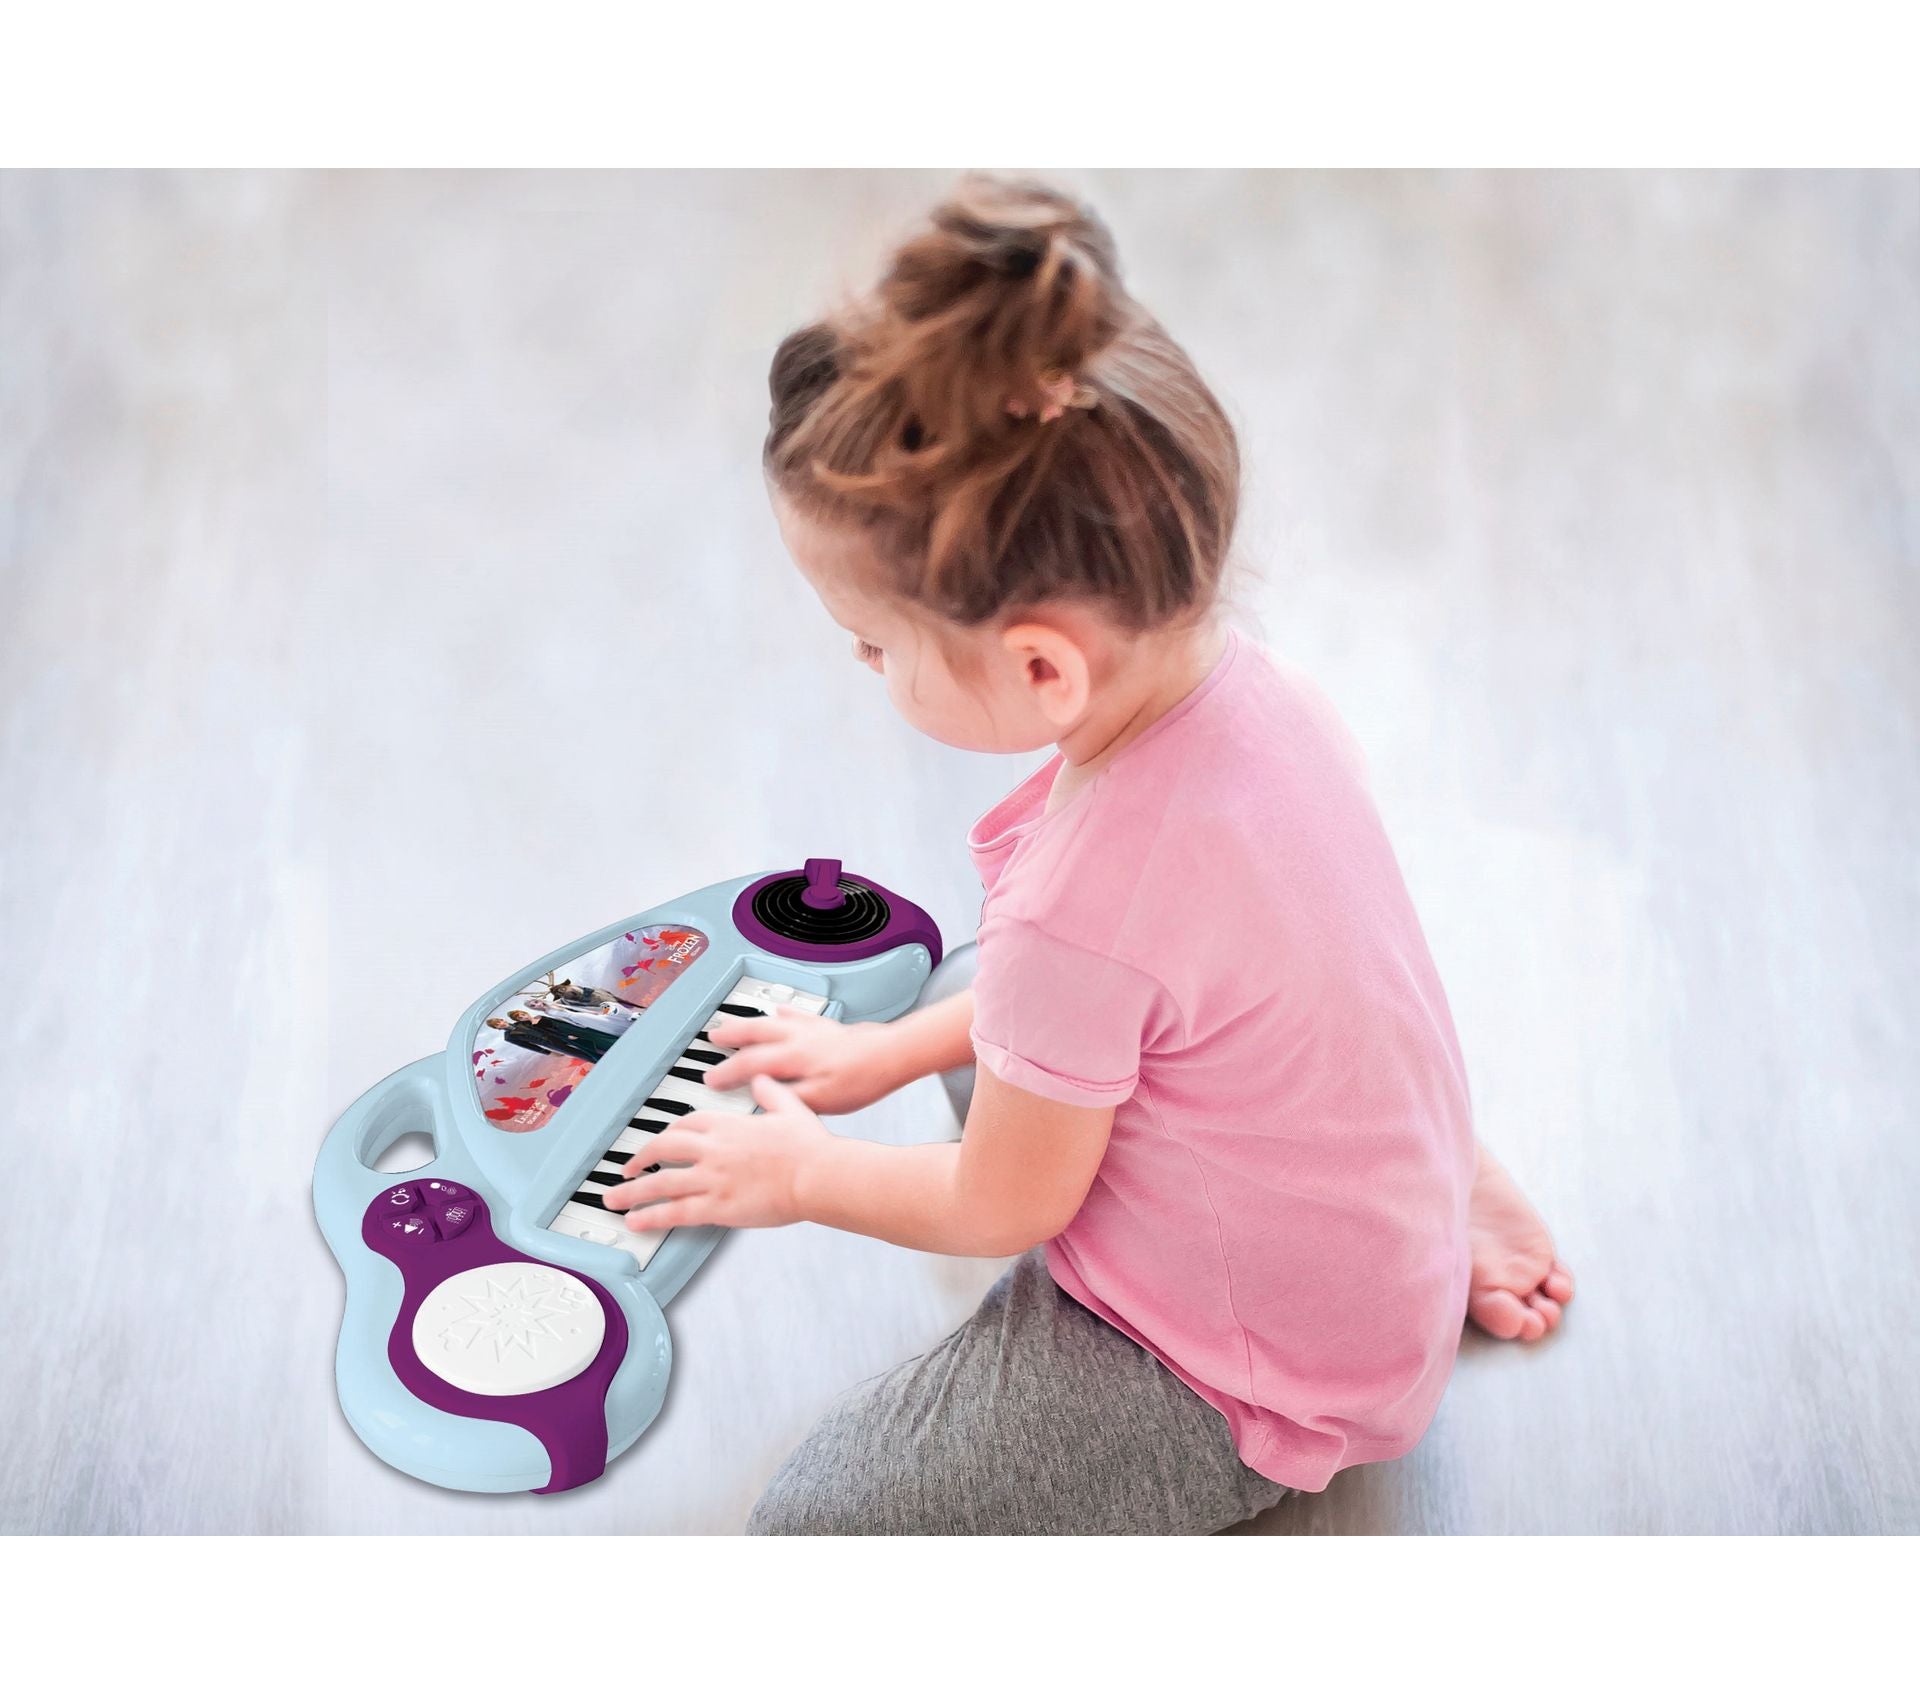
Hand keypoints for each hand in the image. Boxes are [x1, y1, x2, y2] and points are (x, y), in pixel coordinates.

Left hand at [600, 1075, 831, 1232]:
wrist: (817, 1174)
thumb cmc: (809, 1146)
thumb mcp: (790, 1107)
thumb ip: (770, 1092)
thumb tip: (759, 1079)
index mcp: (728, 1126)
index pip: (687, 1124)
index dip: (669, 1133)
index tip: (662, 1142)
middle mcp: (713, 1150)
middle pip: (663, 1148)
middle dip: (639, 1158)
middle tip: (627, 1168)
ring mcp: (712, 1179)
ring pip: (660, 1182)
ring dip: (632, 1191)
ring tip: (614, 1199)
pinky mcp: (718, 1207)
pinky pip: (676, 1212)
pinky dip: (652, 1216)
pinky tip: (636, 1221)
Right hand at [702, 1007, 899, 1113]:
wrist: (891, 1055)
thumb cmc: (860, 1080)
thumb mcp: (821, 1102)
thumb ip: (787, 1099)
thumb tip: (760, 1098)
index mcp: (792, 1058)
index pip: (749, 1064)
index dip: (726, 1073)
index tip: (712, 1079)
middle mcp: (798, 1038)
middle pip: (754, 1032)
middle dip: (730, 1035)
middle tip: (712, 1037)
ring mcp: (813, 1029)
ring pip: (771, 1020)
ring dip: (749, 1021)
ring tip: (734, 1022)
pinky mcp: (828, 1026)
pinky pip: (798, 1014)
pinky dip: (785, 1011)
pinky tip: (779, 1009)